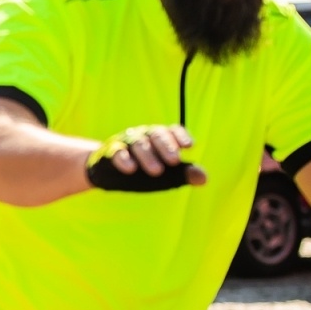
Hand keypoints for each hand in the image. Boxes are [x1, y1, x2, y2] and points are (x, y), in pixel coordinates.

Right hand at [85, 125, 206, 191]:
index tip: (189, 146)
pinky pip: (117, 152)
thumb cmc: (141, 170)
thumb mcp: (165, 174)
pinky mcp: (109, 152)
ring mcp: (125, 142)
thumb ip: (183, 174)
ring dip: (148, 156)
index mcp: (159, 137)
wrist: (107, 172)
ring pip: (138, 143)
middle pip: (156, 134)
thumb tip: (203, 179)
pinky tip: (130, 169)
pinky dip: (124, 159)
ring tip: (156, 171)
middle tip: (175, 161)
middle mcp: (143, 135)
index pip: (172, 130)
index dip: (180, 136)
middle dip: (166, 146)